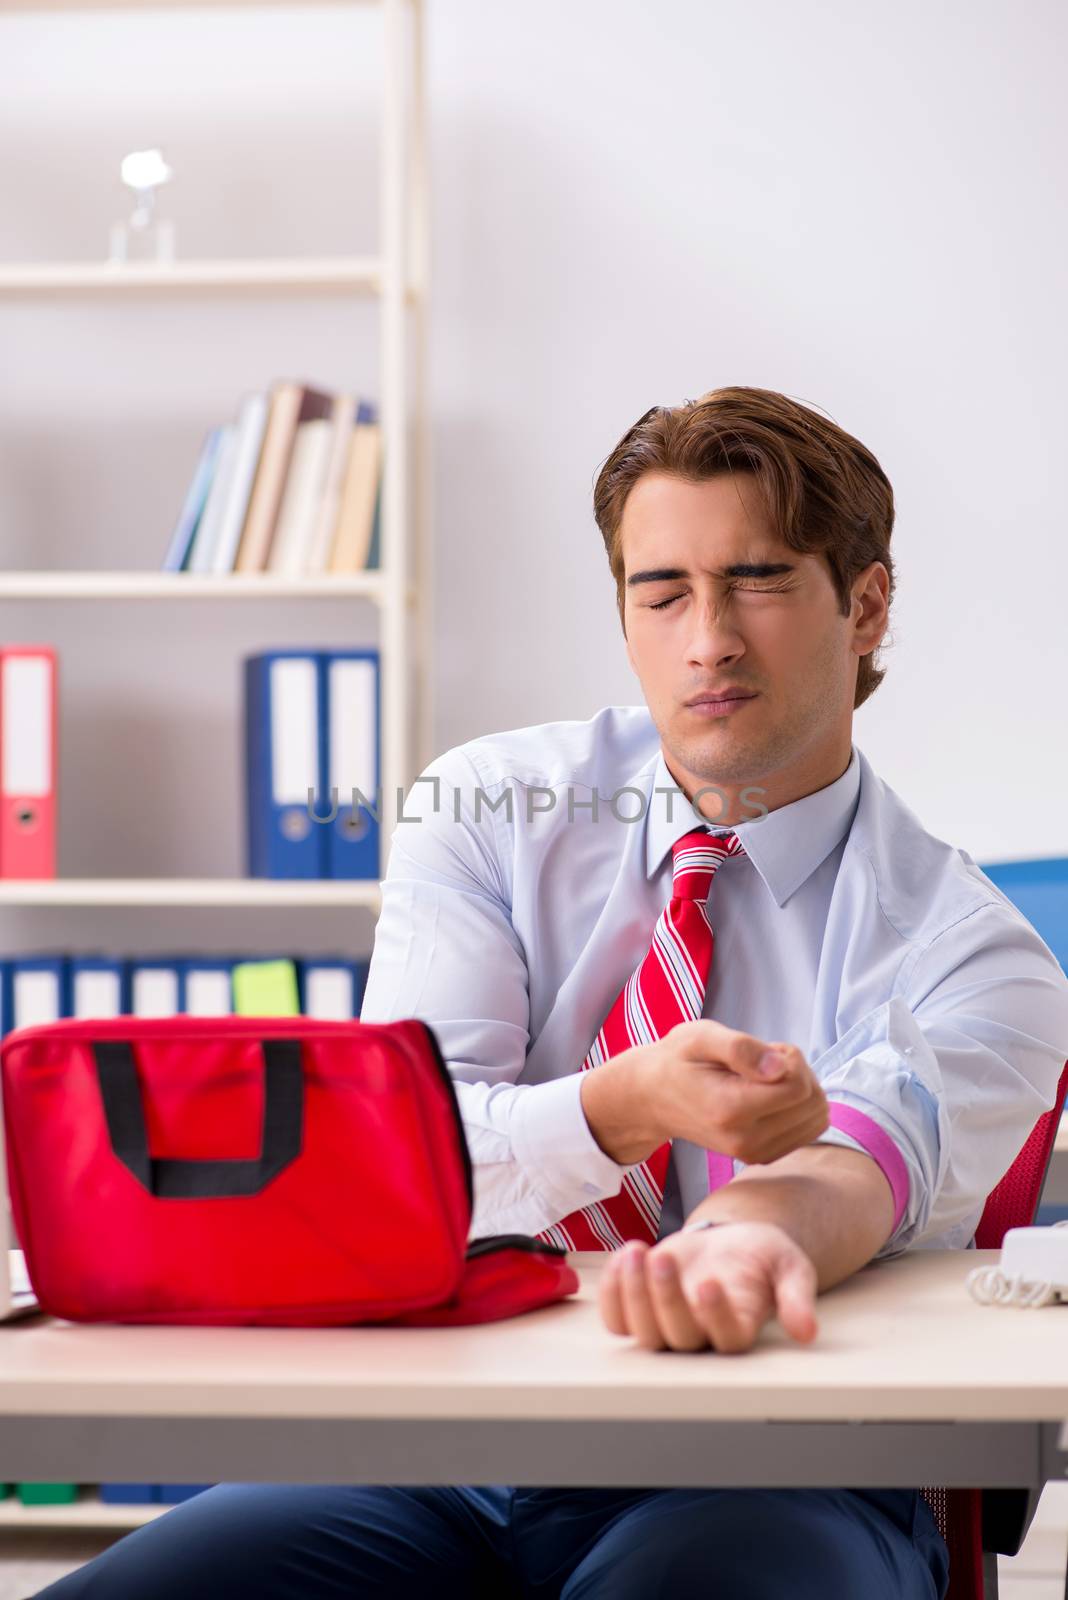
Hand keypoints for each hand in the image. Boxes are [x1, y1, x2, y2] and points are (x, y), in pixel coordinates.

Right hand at [581, 1020, 828, 1165]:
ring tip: (766, 1078)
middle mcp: (745, 1141)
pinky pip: (807, 1131)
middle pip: (813, 1104)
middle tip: (765, 1062)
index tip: (765, 1049)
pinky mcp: (762, 1156)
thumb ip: (741, 1048)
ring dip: (801, 1090)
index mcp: (731, 1110)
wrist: (653, 1098)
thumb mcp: (700, 1036)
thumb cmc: (678, 1061)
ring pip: (816, 1118)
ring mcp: (754, 1153)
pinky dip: (798, 1108)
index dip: (791, 1059)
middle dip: (799, 1073)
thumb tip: (781, 1068)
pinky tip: (769, 1096)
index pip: (799, 1087)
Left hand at [598, 1221, 818, 1353]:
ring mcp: (667, 1327)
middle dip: (666, 1298)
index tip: (710, 1283)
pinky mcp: (642, 1311)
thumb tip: (807, 1331)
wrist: (731, 1242)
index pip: (727, 1339)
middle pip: (679, 1337)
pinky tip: (622, 1258)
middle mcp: (702, 1337)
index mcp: (741, 1330)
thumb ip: (797, 1296)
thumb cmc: (763, 1258)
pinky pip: (617, 1320)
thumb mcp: (789, 1267)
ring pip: (644, 1332)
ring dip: (633, 1294)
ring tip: (636, 1251)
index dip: (716, 1317)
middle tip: (663, 1258)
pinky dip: (612, 1293)